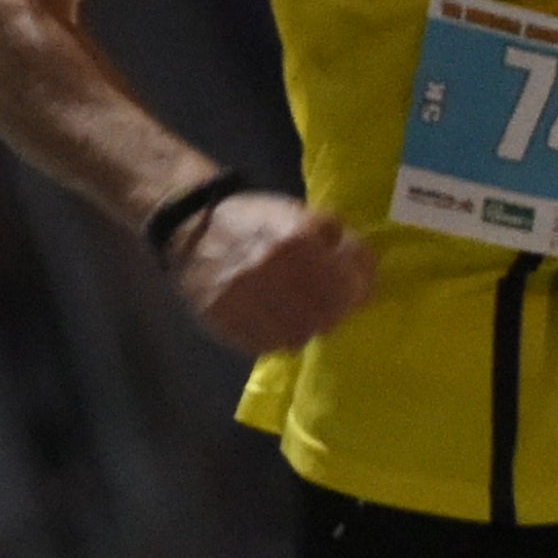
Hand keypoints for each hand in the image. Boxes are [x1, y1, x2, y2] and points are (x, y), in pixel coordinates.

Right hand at [168, 189, 371, 356]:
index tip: (360, 290)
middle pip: (329, 315)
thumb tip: (366, 269)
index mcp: (296, 240)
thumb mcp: (296, 212)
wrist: (191, 230)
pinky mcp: (229, 325)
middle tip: (332, 305)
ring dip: (308, 327)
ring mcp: (249, 302)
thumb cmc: (253, 220)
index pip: (348, 282)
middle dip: (336, 311)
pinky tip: (276, 322)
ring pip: (301, 336)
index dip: (360, 290)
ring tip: (302, 313)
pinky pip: (269, 346)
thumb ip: (333, 237)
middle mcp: (274, 272)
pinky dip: (279, 338)